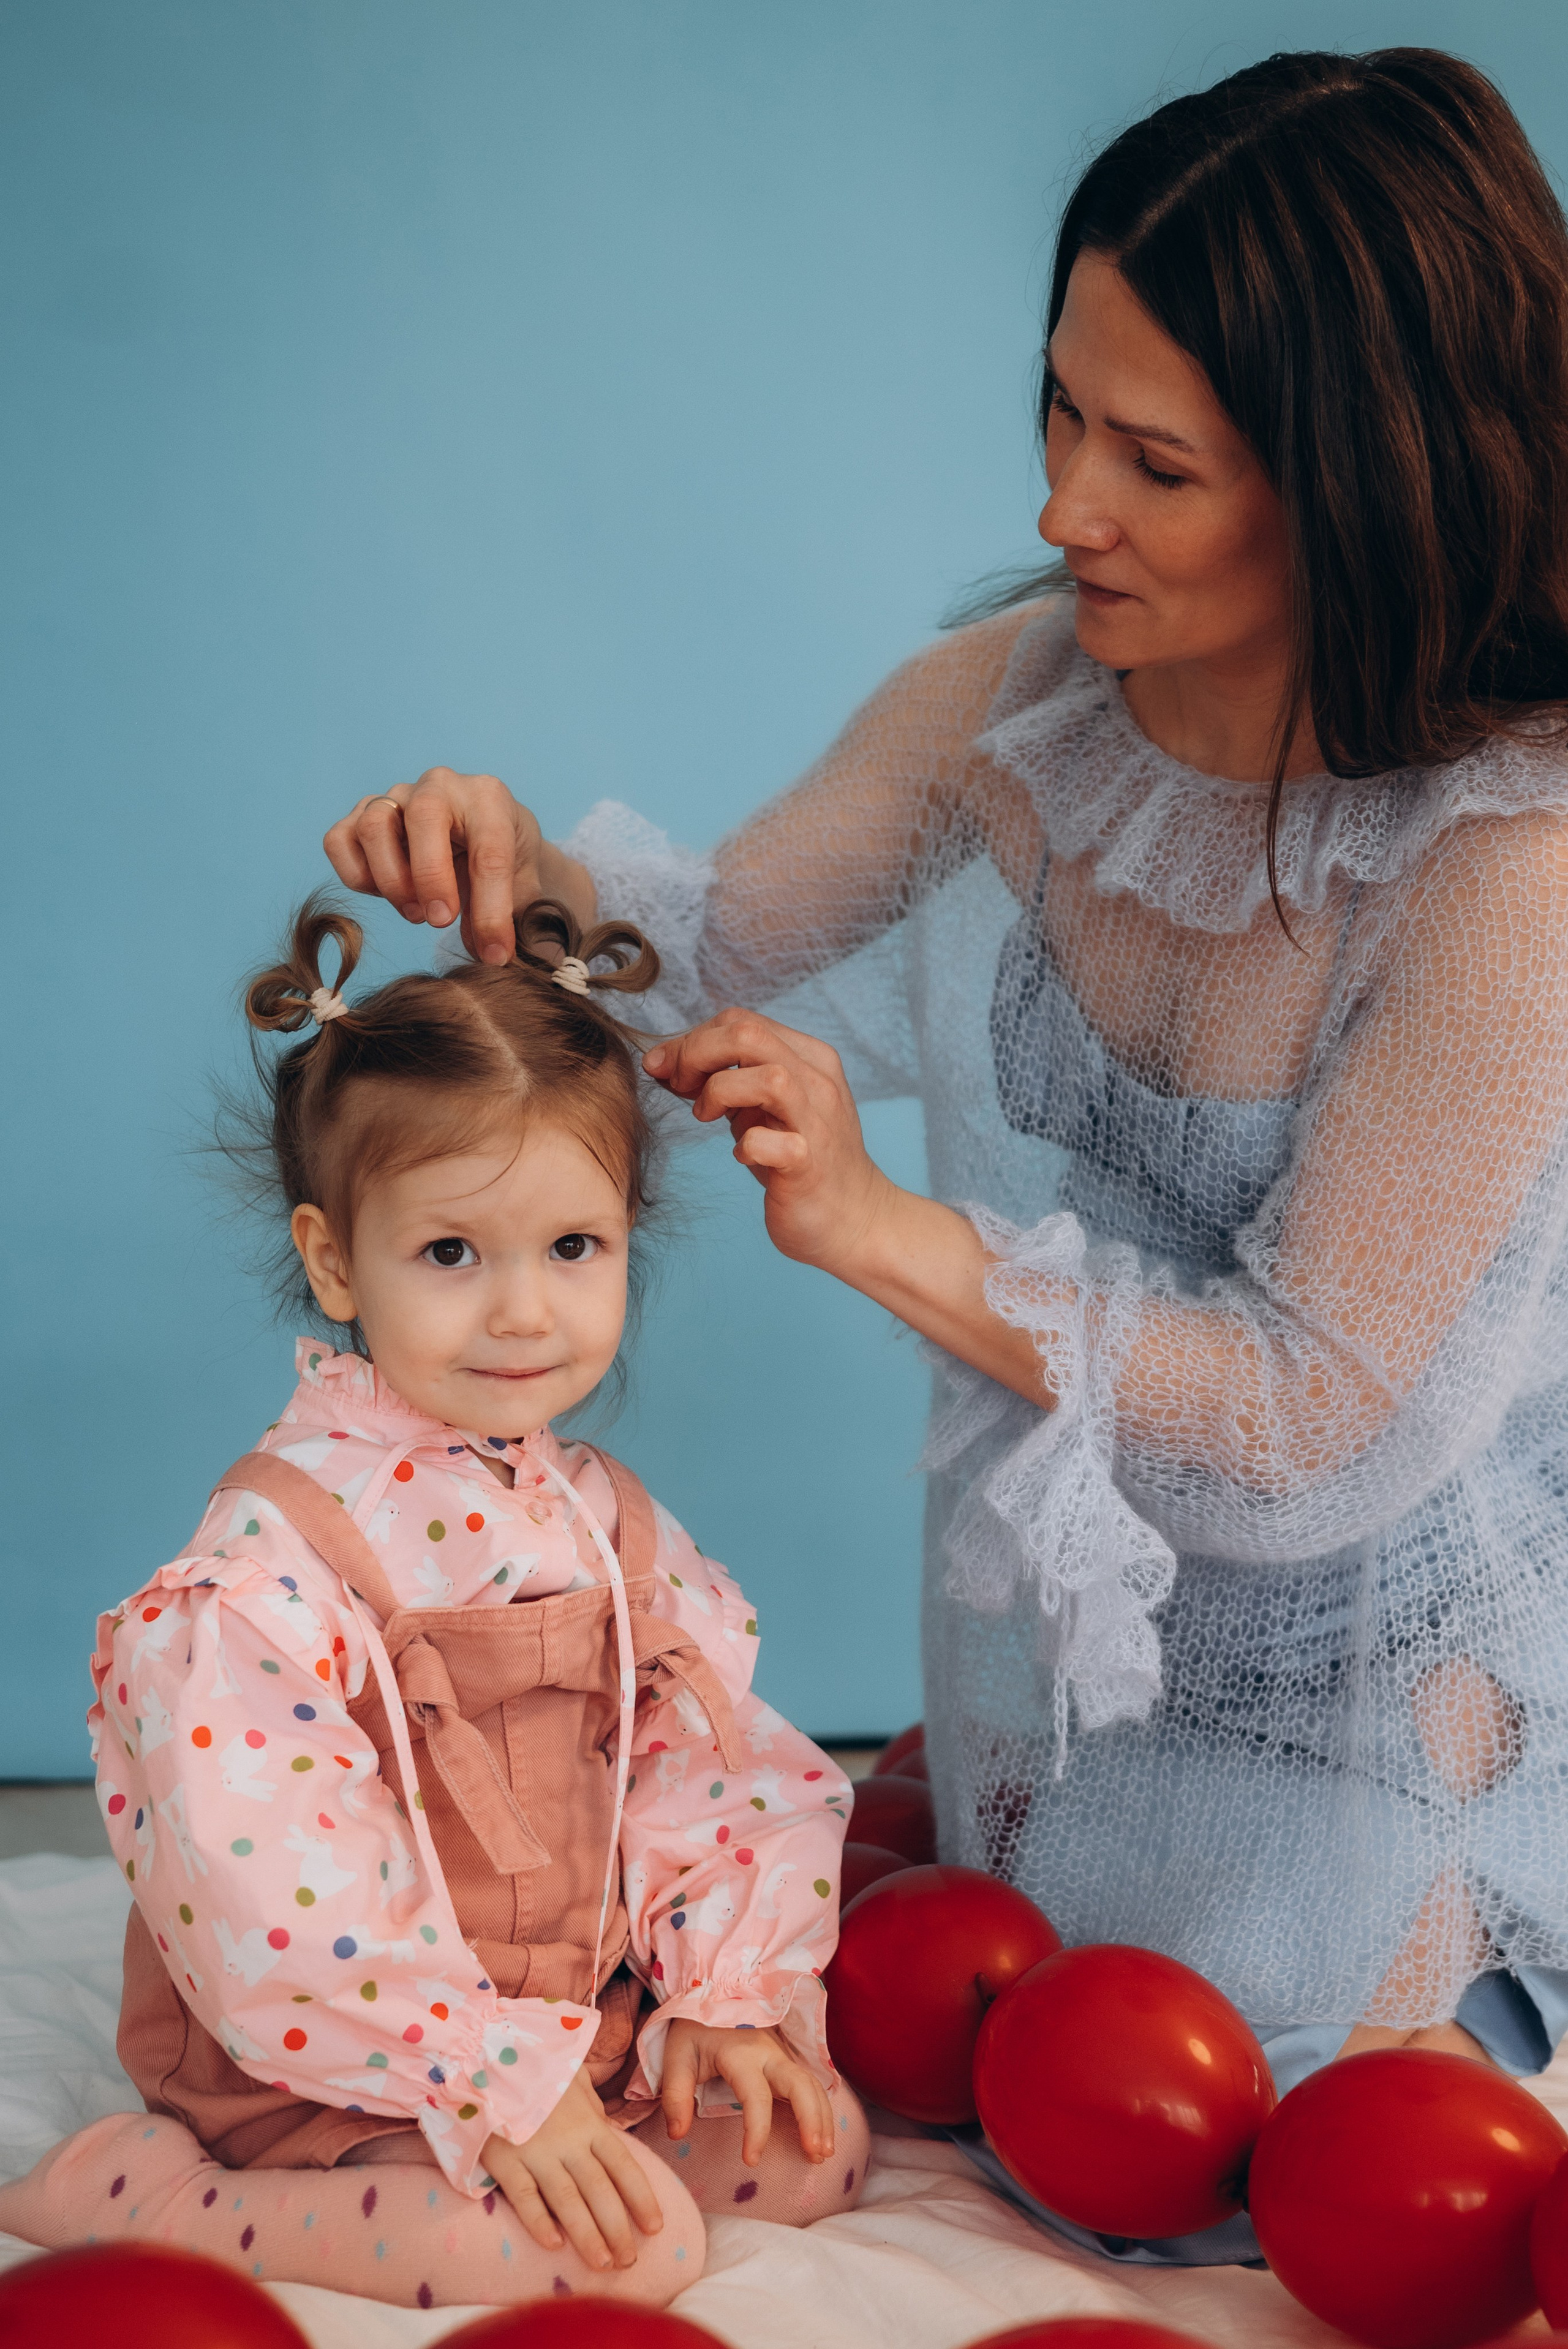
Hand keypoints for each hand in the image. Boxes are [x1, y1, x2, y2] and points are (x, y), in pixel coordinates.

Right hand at [322, 769, 596, 964]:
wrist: (482, 841)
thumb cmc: (505, 867)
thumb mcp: (522, 892)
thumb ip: (510, 922)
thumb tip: (490, 958)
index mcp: (489, 798)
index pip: (489, 849)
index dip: (491, 908)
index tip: (494, 953)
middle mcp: (440, 787)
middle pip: (424, 815)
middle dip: (431, 877)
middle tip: (441, 921)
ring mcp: (396, 798)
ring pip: (374, 825)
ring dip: (391, 880)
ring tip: (415, 914)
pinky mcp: (360, 816)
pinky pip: (339, 840)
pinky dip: (356, 875)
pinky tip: (385, 894)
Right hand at [480, 2065, 663, 2271]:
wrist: (487, 2057)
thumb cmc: (535, 2069)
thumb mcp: (574, 2079)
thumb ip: (592, 2107)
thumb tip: (607, 2127)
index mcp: (590, 2122)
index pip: (623, 2166)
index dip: (641, 2198)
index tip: (655, 2227)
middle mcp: (569, 2140)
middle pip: (600, 2190)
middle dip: (618, 2229)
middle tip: (629, 2261)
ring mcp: (537, 2151)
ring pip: (568, 2201)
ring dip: (588, 2235)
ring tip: (604, 2265)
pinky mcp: (505, 2160)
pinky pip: (525, 2197)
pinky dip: (540, 2222)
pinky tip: (555, 2246)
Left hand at [642, 1010, 895, 1280]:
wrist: (855, 1220)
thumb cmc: (799, 1163)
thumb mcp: (766, 1108)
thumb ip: (730, 1080)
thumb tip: (666, 1061)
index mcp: (809, 1058)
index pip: (741, 1021)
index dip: (692, 1039)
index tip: (665, 1067)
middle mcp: (818, 1081)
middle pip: (747, 1034)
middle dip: (695, 1054)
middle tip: (678, 1086)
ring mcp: (818, 1121)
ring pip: (766, 1077)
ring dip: (718, 1092)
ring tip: (707, 1115)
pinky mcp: (809, 1164)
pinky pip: (765, 1142)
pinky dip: (743, 1146)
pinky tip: (744, 1156)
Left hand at [660, 2019, 833, 2166]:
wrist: (710, 1995)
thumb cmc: (693, 2030)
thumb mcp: (676, 2056)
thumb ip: (675, 2095)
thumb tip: (676, 2135)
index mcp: (741, 2054)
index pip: (757, 2096)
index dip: (757, 2131)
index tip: (751, 2161)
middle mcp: (768, 2053)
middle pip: (800, 2085)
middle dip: (812, 2120)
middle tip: (816, 2155)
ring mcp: (781, 2055)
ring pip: (811, 2085)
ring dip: (823, 2117)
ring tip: (824, 2153)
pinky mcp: (785, 2061)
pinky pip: (810, 2084)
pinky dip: (821, 2108)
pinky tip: (823, 2133)